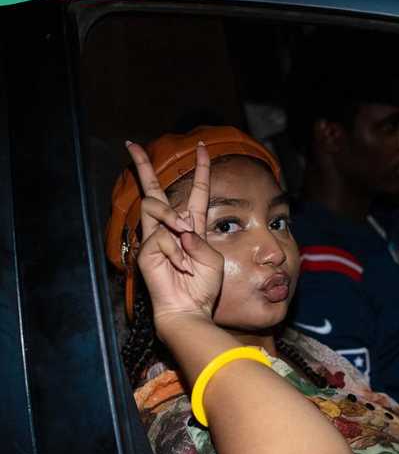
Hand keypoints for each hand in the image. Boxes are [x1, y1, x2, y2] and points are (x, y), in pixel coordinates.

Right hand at [127, 140, 224, 332]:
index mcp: (192, 227)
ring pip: (155, 206)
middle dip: (142, 166)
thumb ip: (199, 239)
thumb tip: (179, 228)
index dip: (200, 170)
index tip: (201, 148)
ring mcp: (155, 238)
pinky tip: (181, 267)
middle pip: (154, 191)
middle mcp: (171, 228)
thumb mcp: (212, 258)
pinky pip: (162, 238)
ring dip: (173, 219)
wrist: (189, 308)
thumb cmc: (203, 286)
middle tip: (131, 145)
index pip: (197, 192)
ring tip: (185, 239)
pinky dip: (178, 253)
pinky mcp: (146, 250)